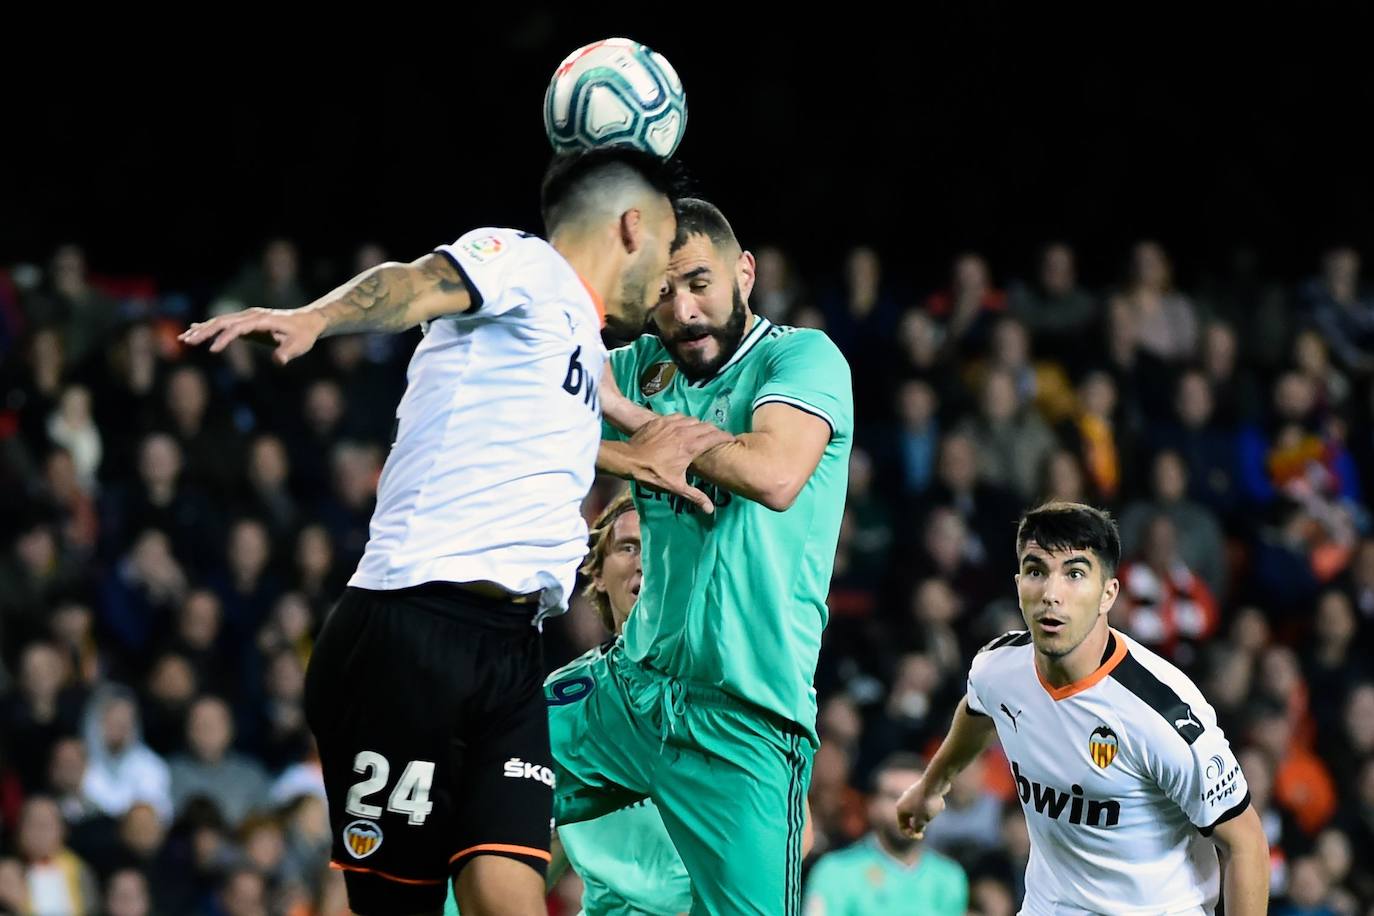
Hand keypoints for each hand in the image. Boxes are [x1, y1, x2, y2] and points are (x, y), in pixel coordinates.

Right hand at [179, 307, 325, 364]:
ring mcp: (248, 317)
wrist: (308, 321)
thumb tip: (279, 360)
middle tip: (187, 341)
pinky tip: (195, 330)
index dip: (224, 338)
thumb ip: (288, 352)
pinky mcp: (247, 322)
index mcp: (262, 320)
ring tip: (184, 339)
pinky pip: (225, 324)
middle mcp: (252, 315)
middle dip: (204, 332)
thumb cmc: (304, 334)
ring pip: (220, 321)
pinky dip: (209, 327)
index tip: (213, 351)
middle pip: (223, 321)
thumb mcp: (299, 345)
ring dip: (202, 329)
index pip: (238, 328)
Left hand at [626, 415, 733, 513]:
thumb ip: (695, 496)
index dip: (726, 437)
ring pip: (693, 419)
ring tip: (700, 433)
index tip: (732, 440)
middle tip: (717, 438)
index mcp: (691, 446)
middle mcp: (684, 431)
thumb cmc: (653, 474)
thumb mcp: (675, 487)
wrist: (629, 460)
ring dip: (699, 425)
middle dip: (715, 431)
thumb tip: (710, 510)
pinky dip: (685, 421)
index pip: (715, 437)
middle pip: (707, 426)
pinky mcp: (661, 420)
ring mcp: (672, 423)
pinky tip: (683, 427)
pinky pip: (679, 416)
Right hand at [895, 776, 946, 839]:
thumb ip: (917, 828)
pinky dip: (933, 805)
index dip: (911, 835)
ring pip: (921, 811)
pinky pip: (928, 803)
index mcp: (900, 809)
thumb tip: (917, 829)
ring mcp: (913, 795)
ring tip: (936, 807)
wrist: (934, 783)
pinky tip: (939, 800)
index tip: (922, 836)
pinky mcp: (923, 790)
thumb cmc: (926, 803)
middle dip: (922, 822)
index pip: (902, 827)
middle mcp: (904, 801)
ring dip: (929, 813)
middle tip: (929, 819)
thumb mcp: (922, 821)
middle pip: (911, 818)